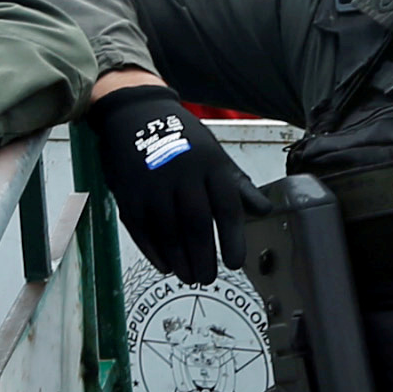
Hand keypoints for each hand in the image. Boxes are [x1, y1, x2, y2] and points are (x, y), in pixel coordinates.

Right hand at [87, 83, 260, 285]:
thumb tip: (264, 211)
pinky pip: (141, 230)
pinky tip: (166, 266)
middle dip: (204, 256)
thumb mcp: (215, 154)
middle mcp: (182, 174)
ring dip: (180, 260)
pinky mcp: (128, 193)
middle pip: (195, 224)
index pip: (226, 207)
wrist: (135, 113)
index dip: (232, 238)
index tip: (236, 263)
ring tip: (190, 276)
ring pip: (168, 231)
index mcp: (210, 164)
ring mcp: (152, 184)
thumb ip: (238, 185)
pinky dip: (154, 252)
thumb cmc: (183, 138)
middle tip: (209, 278)